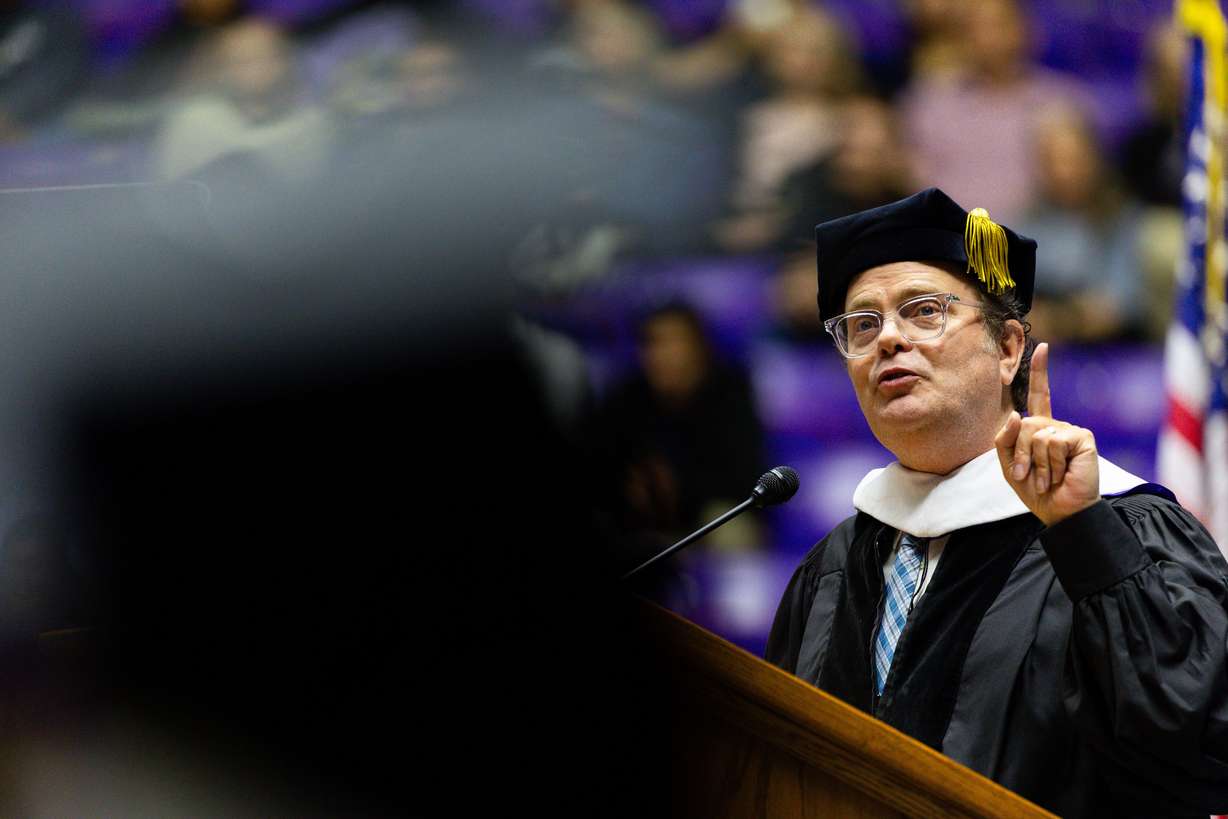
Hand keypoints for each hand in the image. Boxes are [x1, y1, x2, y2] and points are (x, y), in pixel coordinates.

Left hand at [994, 343, 1099, 526]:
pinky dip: (1050, 463)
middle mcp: (1056, 425)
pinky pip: (1052, 442)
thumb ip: (1005, 438)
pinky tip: (1060, 474)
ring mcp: (1070, 430)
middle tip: (1028, 475)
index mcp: (1040, 428)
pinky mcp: (1082, 438)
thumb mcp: (1009, 464)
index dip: (1041, 372)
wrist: (1058, 510)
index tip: (1044, 347)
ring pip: (1036, 433)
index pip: (1041, 395)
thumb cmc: (1034, 489)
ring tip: (1047, 477)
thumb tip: (1017, 413)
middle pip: (1024, 423)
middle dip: (1020, 453)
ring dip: (1036, 462)